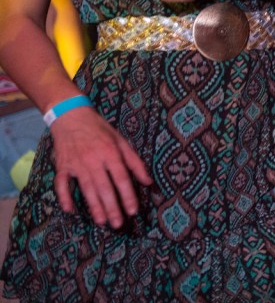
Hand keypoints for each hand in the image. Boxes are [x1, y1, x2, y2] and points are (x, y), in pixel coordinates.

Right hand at [50, 106, 151, 227]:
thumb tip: (148, 181)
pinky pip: (62, 184)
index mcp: (110, 153)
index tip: (133, 210)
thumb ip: (135, 162)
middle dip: (112, 207)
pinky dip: (64, 197)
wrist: (72, 117)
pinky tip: (70, 210)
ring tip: (102, 221)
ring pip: (86, 189)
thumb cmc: (101, 130)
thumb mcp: (121, 141)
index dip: (128, 195)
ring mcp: (76, 164)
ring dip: (94, 206)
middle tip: (118, 224)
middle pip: (104, 187)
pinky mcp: (62, 166)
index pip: (121, 178)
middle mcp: (93, 160)